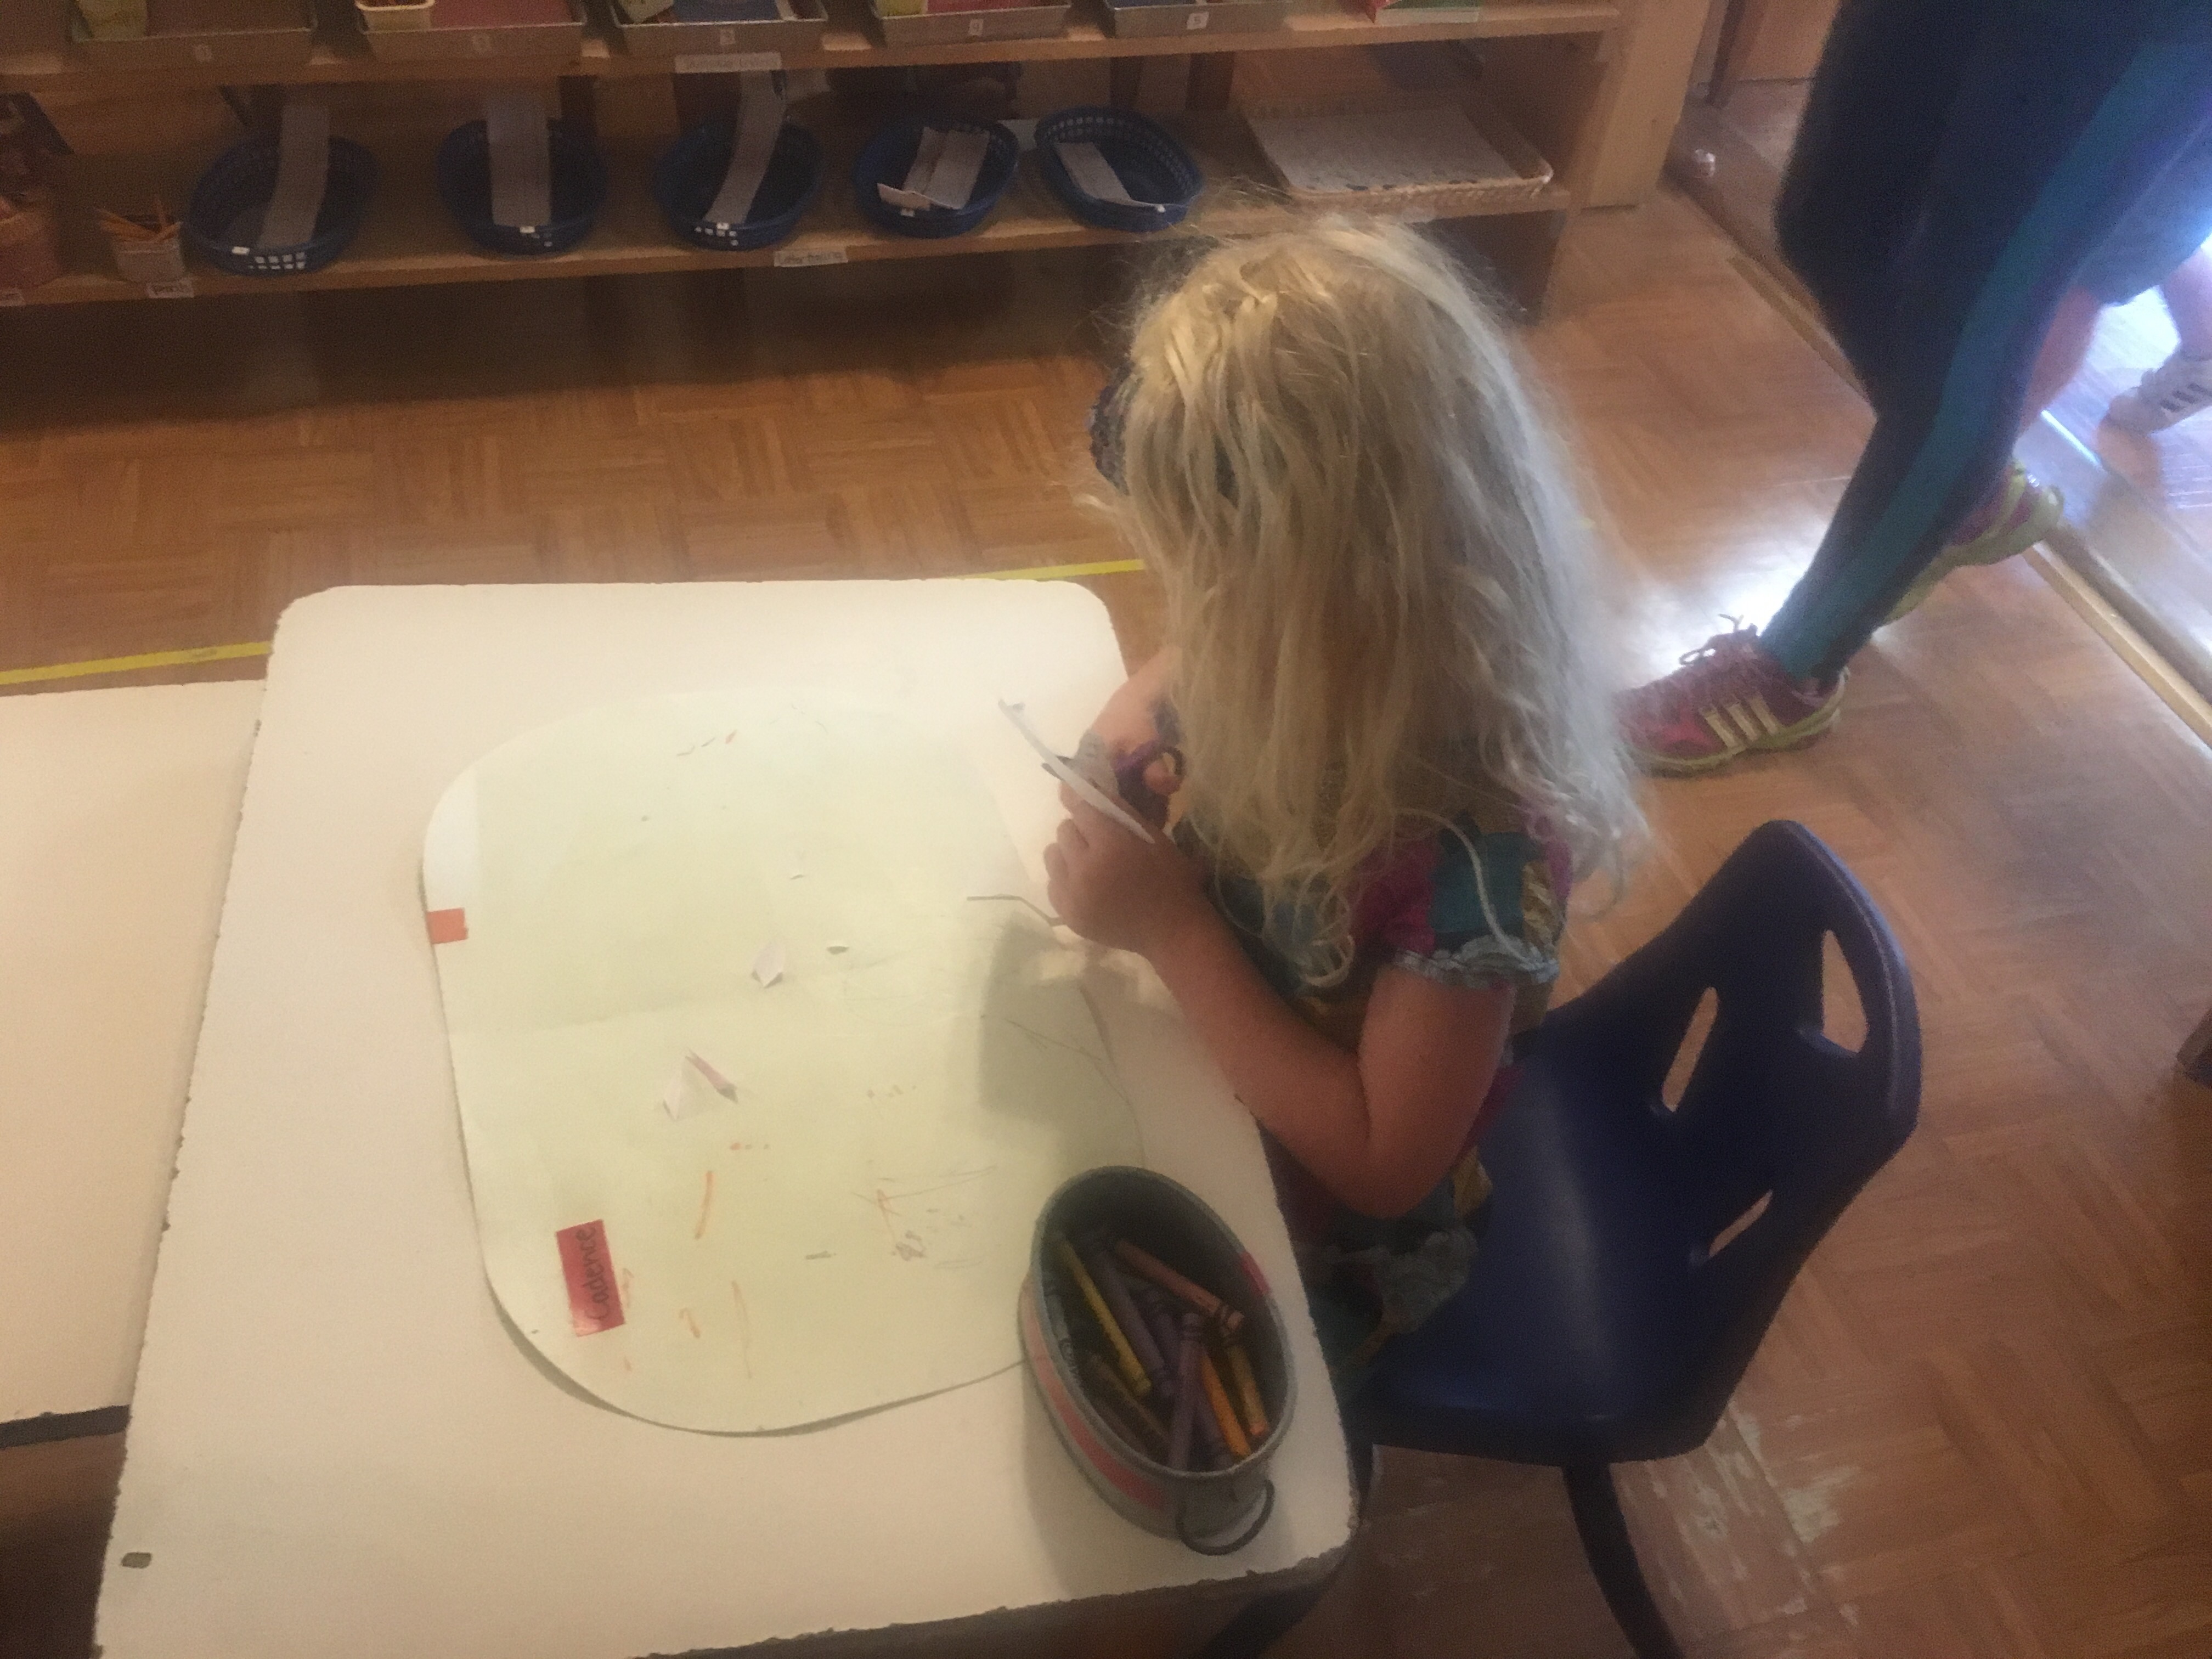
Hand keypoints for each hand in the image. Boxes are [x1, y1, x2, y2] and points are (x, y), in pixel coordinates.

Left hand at [1043, 786, 1208, 958]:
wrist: (1172, 932)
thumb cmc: (1171, 880)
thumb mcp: (1154, 837)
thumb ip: (1120, 811)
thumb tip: (1087, 787)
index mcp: (1111, 847)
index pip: (1081, 808)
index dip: (1088, 804)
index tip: (1092, 805)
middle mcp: (1085, 870)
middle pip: (1065, 829)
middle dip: (1082, 829)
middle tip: (1102, 840)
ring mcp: (1072, 895)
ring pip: (1053, 854)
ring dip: (1070, 852)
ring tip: (1091, 862)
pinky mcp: (1067, 914)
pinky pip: (1052, 882)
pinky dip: (1066, 878)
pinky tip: (1087, 883)